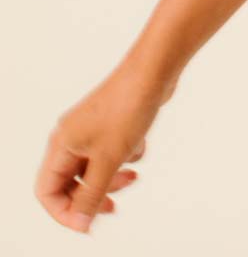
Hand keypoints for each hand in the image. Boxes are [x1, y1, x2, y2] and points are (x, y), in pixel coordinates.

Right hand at [34, 59, 175, 234]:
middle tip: (114, 204)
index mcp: (61, 145)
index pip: (47, 190)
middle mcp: (72, 136)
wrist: (154, 71)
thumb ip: (92, 193)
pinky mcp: (112, 121)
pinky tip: (140, 144)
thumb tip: (79, 222)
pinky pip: (113, 149)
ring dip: (113, 175)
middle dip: (93, 194)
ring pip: (95, 166)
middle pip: (71, 181)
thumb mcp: (109, 159)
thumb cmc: (128, 107)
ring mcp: (92, 127)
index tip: (89, 221)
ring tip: (133, 174)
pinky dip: (126, 154)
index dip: (64, 211)